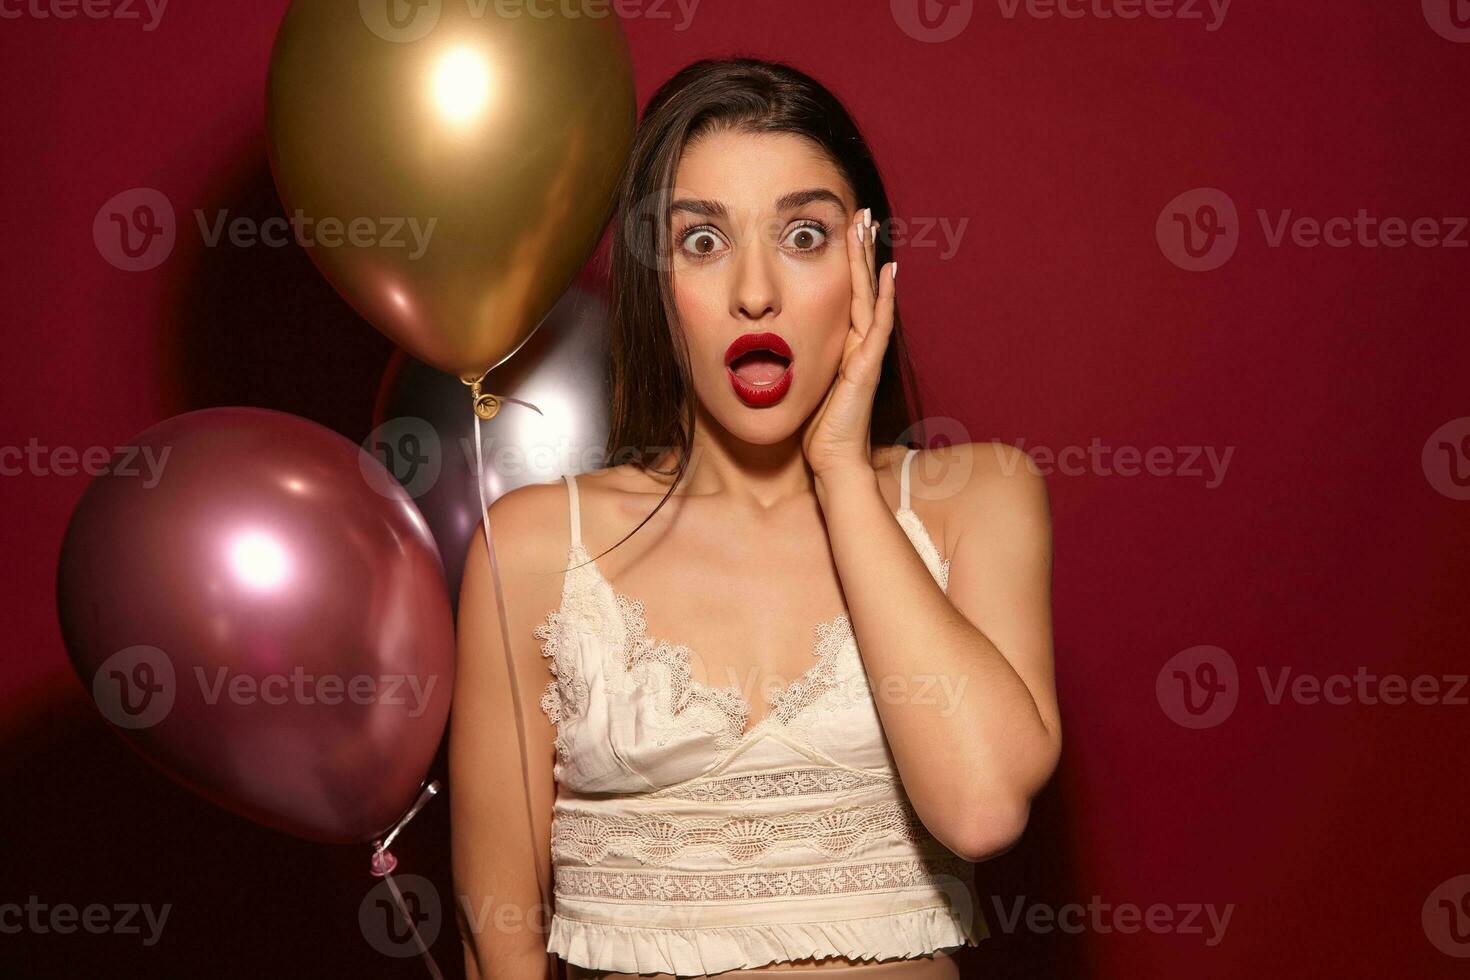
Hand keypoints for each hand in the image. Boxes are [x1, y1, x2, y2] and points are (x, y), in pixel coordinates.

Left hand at [801, 205, 896, 479]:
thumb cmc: (814, 430)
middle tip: (860, 214)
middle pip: (861, 287)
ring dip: (869, 261)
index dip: (845, 263)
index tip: (840, 230)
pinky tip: (889, 273)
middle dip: (860, 250)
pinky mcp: (868, 367)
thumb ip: (790, 361)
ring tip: (869, 228)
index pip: (845, 295)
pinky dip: (884, 299)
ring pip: (870, 297)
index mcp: (843, 346)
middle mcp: (859, 345)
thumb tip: (762, 343)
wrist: (832, 463)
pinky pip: (879, 325)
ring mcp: (867, 354)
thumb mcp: (797, 384)